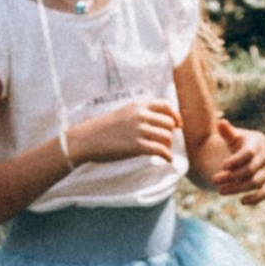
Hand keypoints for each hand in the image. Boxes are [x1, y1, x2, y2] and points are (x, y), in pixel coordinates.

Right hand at [64, 92, 182, 169]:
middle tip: (167, 142)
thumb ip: (138, 113)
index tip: (178, 124)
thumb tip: (153, 119)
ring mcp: (139, 130)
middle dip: (171, 133)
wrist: (86, 139)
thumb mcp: (122, 113)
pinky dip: (167, 156)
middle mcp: (141, 115)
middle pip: (169, 123)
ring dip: (169, 145)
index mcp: (138, 105)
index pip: (165, 105)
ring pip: (167, 136)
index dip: (175, 115)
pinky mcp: (137, 146)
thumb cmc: (102, 128)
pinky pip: (160, 150)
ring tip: (165, 151)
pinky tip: (167, 160)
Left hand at [198, 119, 264, 203]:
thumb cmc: (239, 143)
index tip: (222, 166)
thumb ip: (227, 132)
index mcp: (257, 143)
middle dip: (231, 176)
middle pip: (249, 170)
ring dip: (237, 188)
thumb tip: (220, 123)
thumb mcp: (234, 137)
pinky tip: (241, 201)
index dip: (235, 161)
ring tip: (220, 191)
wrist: (253, 152)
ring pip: (255, 182)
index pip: (248, 153)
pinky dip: (255, 199)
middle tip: (214, 180)